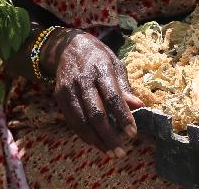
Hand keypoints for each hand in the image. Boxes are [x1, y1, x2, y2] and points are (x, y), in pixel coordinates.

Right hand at [45, 28, 144, 157]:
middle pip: (96, 114)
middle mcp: (83, 80)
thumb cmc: (98, 57)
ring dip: (96, 141)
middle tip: (121, 151)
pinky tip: (96, 142)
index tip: (132, 133)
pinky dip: (84, 135)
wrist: (68, 46)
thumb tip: (138, 106)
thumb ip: (124, 87)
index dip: (123, 117)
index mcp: (101, 69)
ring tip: (110, 152)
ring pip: (82, 121)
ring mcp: (69, 89)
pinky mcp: (60, 96)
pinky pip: (72, 121)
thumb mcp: (115, 64)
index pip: (113, 97)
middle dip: (109, 136)